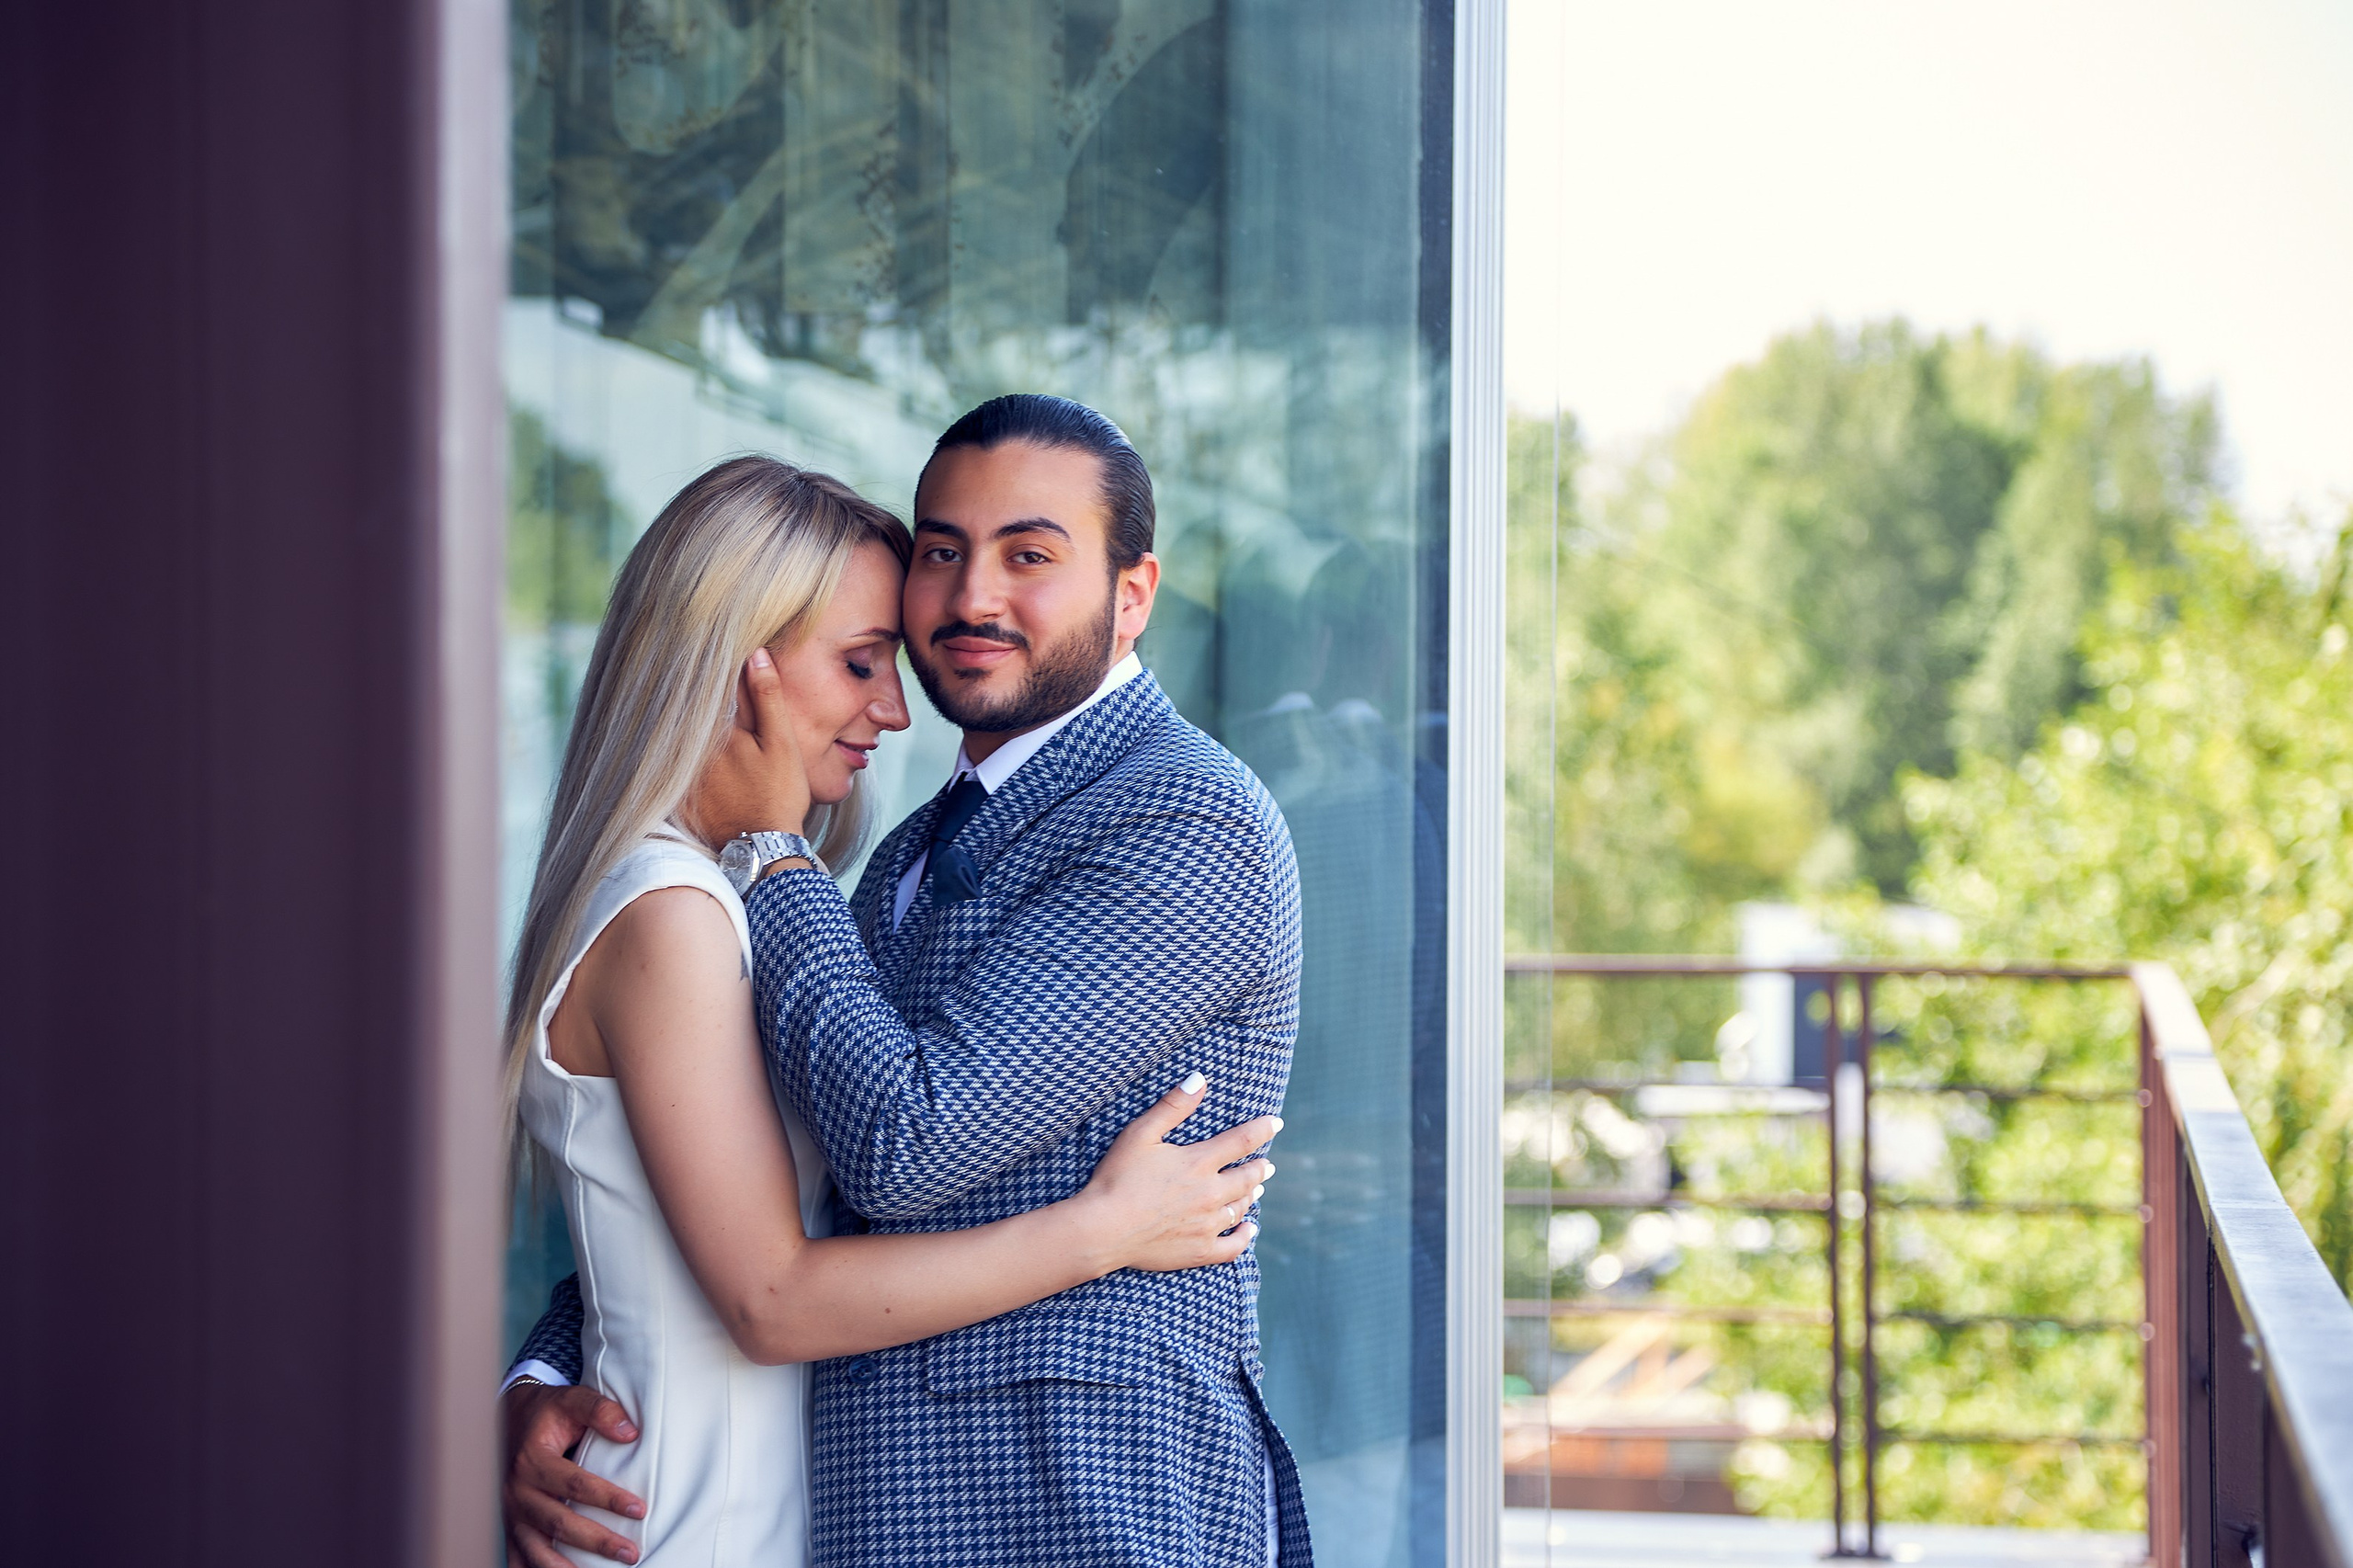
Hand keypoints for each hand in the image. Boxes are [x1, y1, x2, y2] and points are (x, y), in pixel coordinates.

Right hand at [501, 1382, 646, 1567]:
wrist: (508, 1419)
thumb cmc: (547, 1413)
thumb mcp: (570, 1400)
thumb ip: (599, 1410)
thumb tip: (630, 1432)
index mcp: (533, 1459)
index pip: (575, 1484)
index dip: (608, 1498)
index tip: (640, 1509)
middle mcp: (517, 1491)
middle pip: (558, 1523)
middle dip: (596, 1542)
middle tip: (631, 1553)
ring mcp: (510, 1513)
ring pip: (536, 1550)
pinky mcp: (509, 1527)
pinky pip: (519, 1558)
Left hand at [681, 645, 809, 843]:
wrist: (763, 849)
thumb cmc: (779, 794)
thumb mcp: (782, 743)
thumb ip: (768, 698)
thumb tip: (756, 655)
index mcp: (718, 730)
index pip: (709, 687)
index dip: (708, 665)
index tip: (700, 644)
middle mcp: (693, 749)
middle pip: (686, 710)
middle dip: (682, 686)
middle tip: (675, 657)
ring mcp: (682, 774)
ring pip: (675, 736)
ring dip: (670, 714)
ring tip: (663, 689)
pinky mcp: (677, 794)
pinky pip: (667, 766)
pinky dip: (665, 751)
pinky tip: (660, 736)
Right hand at [1077, 1075, 1281, 1273]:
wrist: (1103, 1229)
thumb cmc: (1117, 1178)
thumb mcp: (1140, 1134)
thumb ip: (1173, 1106)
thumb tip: (1199, 1078)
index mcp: (1198, 1163)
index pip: (1241, 1141)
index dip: (1262, 1130)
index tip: (1276, 1123)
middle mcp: (1210, 1194)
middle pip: (1247, 1177)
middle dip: (1259, 1168)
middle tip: (1267, 1165)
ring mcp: (1207, 1225)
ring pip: (1240, 1208)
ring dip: (1251, 1196)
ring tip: (1256, 1190)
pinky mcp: (1199, 1251)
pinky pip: (1233, 1247)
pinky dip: (1245, 1237)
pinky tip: (1249, 1230)